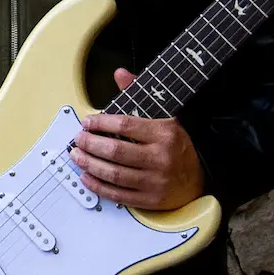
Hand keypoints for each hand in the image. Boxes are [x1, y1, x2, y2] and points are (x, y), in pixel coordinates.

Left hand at [71, 68, 205, 210]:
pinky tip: (87, 177)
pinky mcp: (149, 199)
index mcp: (165, 133)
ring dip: (90, 164)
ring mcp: (155, 181)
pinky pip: (118, 194)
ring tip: (77, 156)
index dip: (102, 123)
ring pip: (114, 174)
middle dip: (91, 144)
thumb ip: (138, 94)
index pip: (126, 125)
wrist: (196, 180)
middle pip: (116, 151)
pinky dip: (98, 186)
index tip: (88, 122)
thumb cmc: (175, 147)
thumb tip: (120, 74)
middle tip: (78, 139)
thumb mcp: (164, 117)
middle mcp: (161, 157)